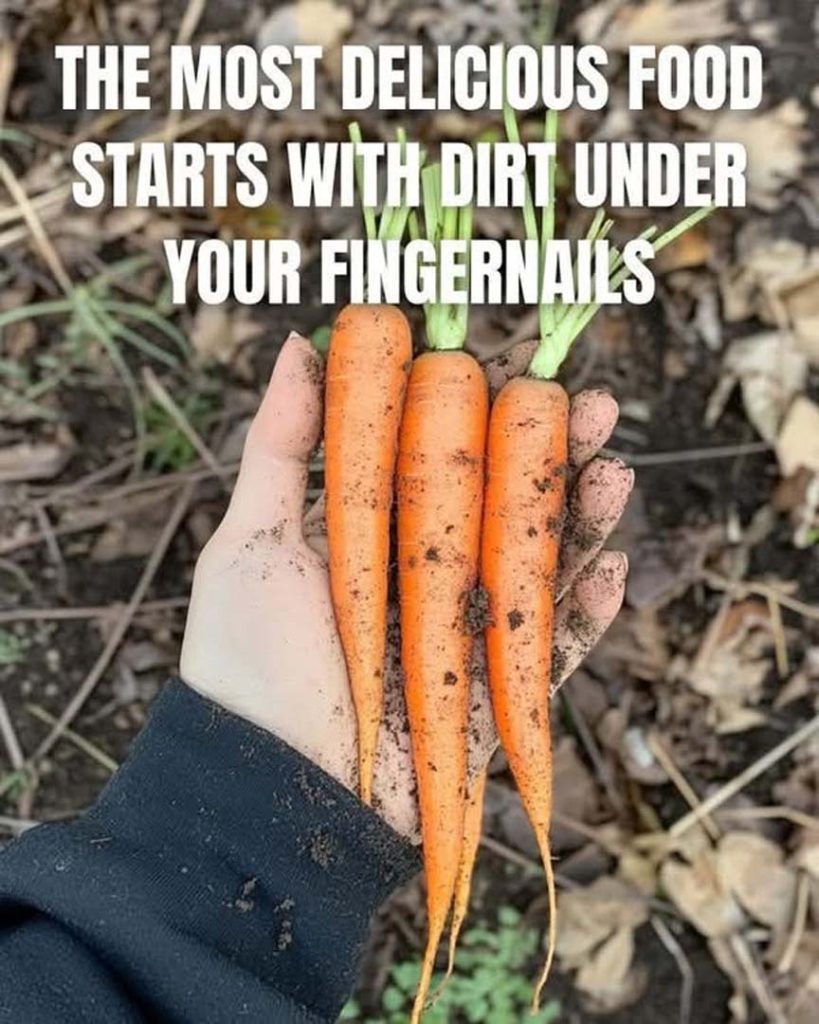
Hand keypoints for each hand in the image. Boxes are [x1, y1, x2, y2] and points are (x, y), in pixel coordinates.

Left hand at [181, 333, 632, 838]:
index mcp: (374, 537)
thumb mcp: (252, 539)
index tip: (519, 367)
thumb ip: (281, 445)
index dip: (485, 415)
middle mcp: (425, 580)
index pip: (442, 461)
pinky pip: (552, 650)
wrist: (263, 784)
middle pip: (503, 507)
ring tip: (617, 471)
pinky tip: (614, 567)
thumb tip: (299, 344)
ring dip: (584, 522)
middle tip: (597, 406)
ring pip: (540, 568)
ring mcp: (463, 637)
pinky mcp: (492, 696)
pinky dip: (586, 614)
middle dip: (552, 458)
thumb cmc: (245, 658)